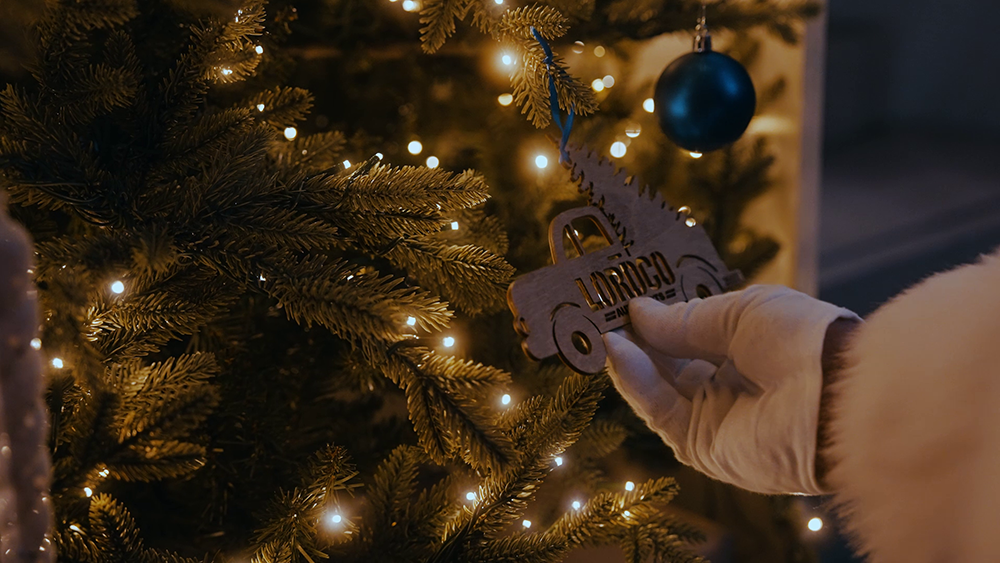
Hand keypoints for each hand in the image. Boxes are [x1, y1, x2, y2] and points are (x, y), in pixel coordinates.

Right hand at [603, 285, 858, 494]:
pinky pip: (659, 411)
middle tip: (602, 310)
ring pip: (658, 388)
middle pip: (670, 362)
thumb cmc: (802, 340)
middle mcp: (731, 384)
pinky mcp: (701, 446)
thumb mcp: (740, 312)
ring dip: (630, 358)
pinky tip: (616, 349)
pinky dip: (635, 381)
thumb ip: (685, 319)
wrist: (838, 398)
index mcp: (749, 348)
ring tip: (602, 327)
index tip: (625, 295)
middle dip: (638, 337)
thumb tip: (637, 311)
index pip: (692, 333)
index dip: (660, 315)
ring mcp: (714, 417)